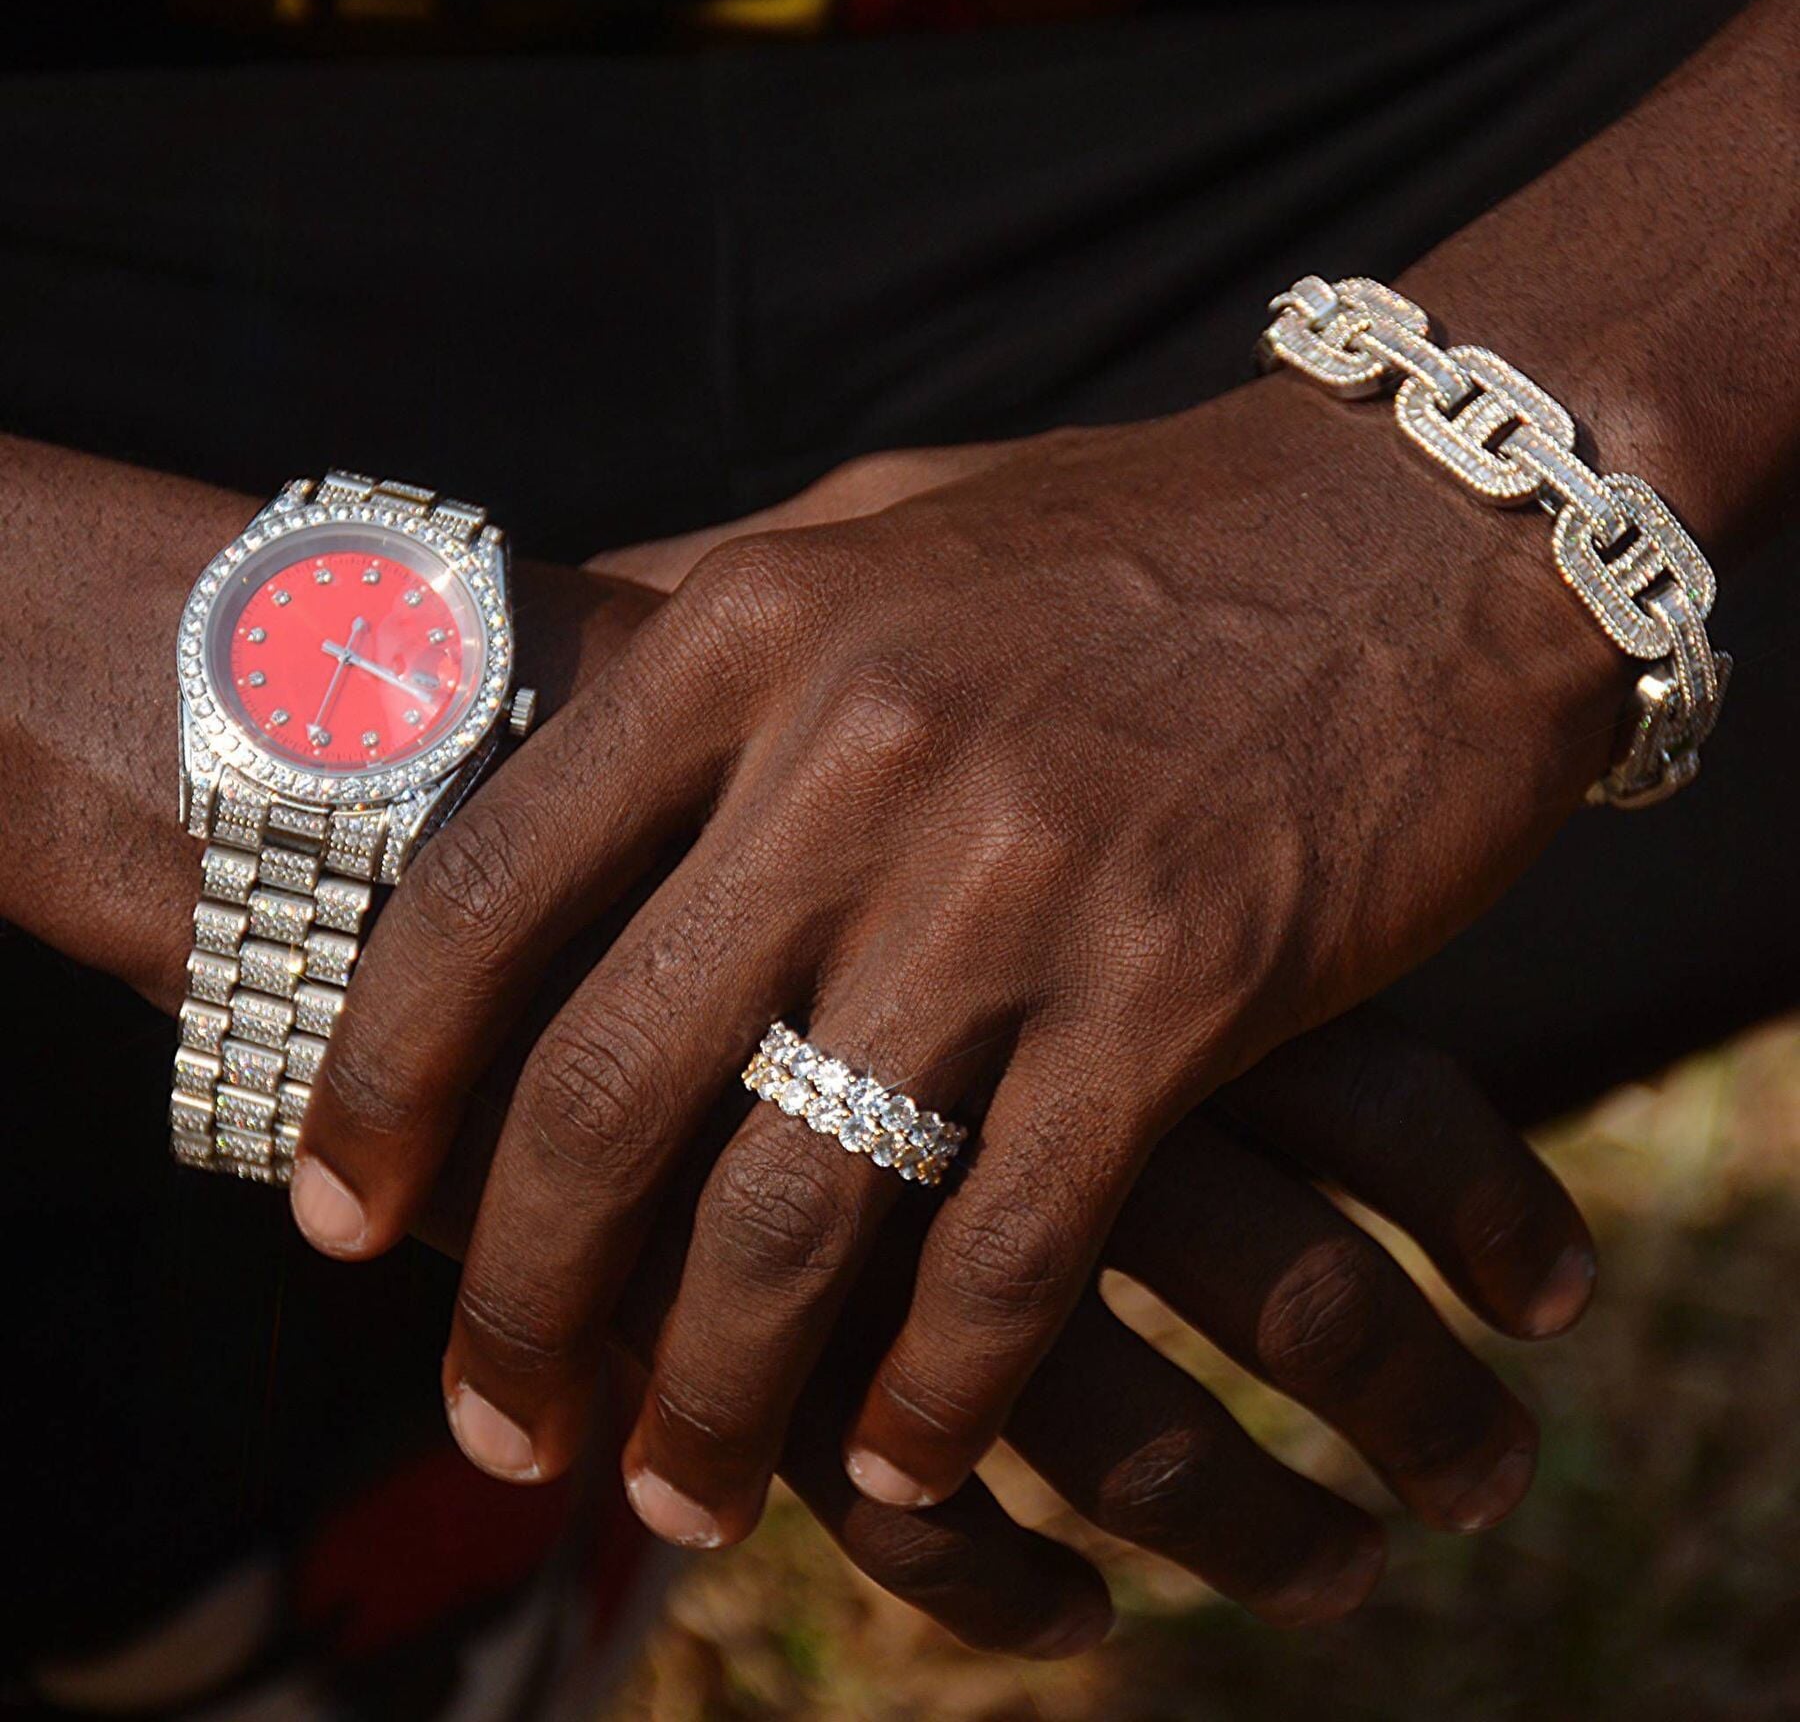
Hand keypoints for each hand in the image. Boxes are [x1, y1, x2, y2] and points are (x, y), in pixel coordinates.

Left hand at [295, 368, 1625, 1540]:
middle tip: (497, 1416)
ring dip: (716, 1387)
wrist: (1427, 525)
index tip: (341, 1214)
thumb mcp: (886, 519)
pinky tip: (903, 1465)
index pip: (487, 888)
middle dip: (523, 1291)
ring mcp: (1021, 874)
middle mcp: (857, 753)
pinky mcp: (1184, 979)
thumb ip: (713, 599)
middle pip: (612, 1084)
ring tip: (675, 1490)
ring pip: (799, 1204)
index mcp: (752, 630)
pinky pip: (1014, 1244)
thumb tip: (548, 657)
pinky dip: (940, 1386)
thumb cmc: (1131, 541)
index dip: (381, 1078)